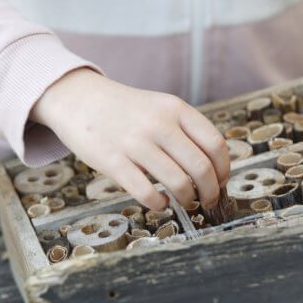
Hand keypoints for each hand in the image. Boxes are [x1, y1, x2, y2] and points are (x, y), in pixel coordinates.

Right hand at [31, 68, 229, 209]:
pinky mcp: (113, 162)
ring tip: (185, 201)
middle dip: (211, 191)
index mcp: (175, 109)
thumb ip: (185, 130)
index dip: (224, 169)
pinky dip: (159, 204)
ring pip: (178, 183)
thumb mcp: (160, 106)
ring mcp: (135, 143)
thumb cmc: (125, 110)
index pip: (215, 144)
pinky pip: (146, 193)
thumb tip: (213, 168)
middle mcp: (159, 124)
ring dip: (187, 199)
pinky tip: (159, 202)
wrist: (79, 99)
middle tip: (209, 200)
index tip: (221, 181)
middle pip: (201, 167)